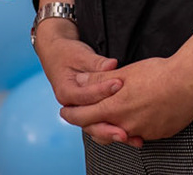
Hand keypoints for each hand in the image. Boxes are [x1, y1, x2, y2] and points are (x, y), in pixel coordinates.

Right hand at [34, 25, 136, 145]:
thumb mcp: (81, 55)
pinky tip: (134, 136)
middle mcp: (72, 107)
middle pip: (88, 122)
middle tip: (125, 130)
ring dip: (114, 133)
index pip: (84, 96)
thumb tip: (111, 65)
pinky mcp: (92, 114)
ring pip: (96, 128)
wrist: (58, 57)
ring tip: (132, 138)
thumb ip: (96, 63)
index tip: (119, 84)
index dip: (101, 90)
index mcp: (65, 92)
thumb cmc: (69, 54)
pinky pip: (104, 125)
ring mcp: (82, 112)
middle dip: (107, 127)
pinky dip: (117, 130)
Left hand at [59, 54, 192, 146]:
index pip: (84, 117)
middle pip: (99, 130)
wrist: (189, 82)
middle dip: (90, 123)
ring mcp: (143, 132)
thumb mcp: (124, 73)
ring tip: (114, 114)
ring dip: (114, 126)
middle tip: (85, 116)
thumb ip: (98, 80)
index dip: (72, 114)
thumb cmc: (157, 73)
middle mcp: (126, 125)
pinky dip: (135, 126)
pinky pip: (141, 134)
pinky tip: (139, 115)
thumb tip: (79, 81)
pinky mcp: (158, 134)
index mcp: (114, 108)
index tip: (65, 112)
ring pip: (121, 133)